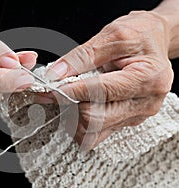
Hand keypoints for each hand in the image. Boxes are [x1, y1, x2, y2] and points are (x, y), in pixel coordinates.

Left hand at [44, 11, 173, 149]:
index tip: (52, 87)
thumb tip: (56, 74)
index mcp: (147, 78)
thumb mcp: (112, 35)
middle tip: (54, 93)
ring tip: (65, 99)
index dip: (72, 91)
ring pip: (94, 132)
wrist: (155, 41)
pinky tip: (76, 107)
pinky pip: (99, 133)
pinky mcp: (127, 120)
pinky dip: (81, 124)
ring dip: (72, 119)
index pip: (101, 92)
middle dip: (69, 106)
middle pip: (96, 119)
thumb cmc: (139, 35)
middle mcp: (145, 102)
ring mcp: (137, 115)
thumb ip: (82, 56)